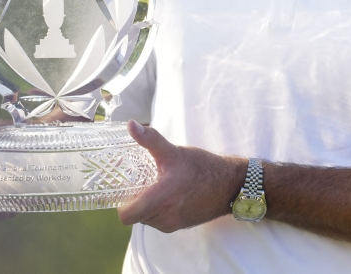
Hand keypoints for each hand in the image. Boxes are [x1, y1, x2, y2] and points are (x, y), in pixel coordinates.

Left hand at [117, 121, 245, 232]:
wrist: (229, 184)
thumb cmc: (202, 167)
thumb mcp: (174, 152)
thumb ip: (150, 139)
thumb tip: (131, 125)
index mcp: (161, 198)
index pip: (126, 215)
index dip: (120, 204)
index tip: (123, 189)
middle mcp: (165, 216)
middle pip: (136, 215)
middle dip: (135, 201)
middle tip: (139, 183)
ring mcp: (172, 224)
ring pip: (147, 219)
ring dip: (147, 206)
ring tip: (154, 187)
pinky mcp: (180, 226)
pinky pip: (159, 221)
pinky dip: (158, 210)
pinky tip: (167, 195)